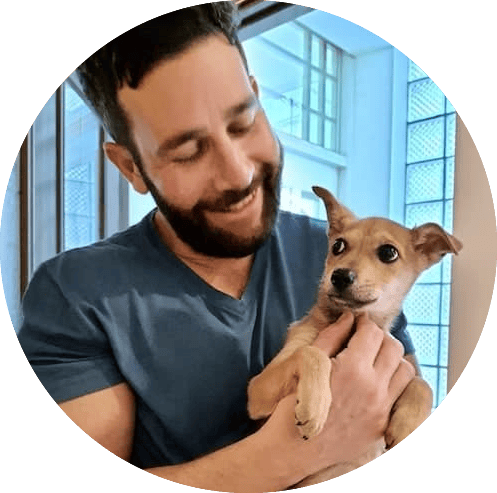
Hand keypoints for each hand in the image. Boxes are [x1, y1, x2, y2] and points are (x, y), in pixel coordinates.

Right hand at [259, 313, 414, 481]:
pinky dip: (392, 383)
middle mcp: (373, 388)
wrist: (293, 448)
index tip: (357, 323)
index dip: (364, 322)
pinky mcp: (381, 425)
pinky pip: (400, 395)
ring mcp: (381, 409)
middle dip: (380, 337)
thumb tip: (348, 318)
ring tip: (374, 359)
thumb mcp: (309, 362)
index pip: (372, 332)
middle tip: (365, 338)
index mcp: (352, 369)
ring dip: (392, 359)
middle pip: (393, 347)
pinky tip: (374, 382)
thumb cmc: (294, 402)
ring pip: (405, 371)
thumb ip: (331, 336)